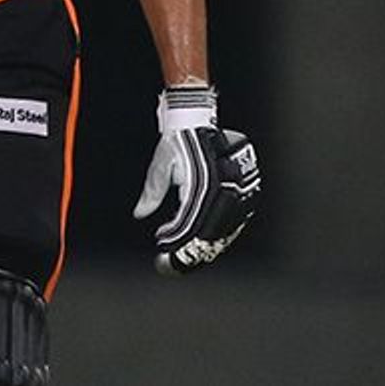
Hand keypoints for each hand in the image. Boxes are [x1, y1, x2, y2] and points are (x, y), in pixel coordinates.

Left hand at [133, 84, 261, 274]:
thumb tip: (139, 214)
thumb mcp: (159, 166)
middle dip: (189, 252)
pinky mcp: (245, 192)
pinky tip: (205, 244)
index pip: (188, 222)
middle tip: (171, 264)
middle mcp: (222, 189)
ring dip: (204, 248)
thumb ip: (151, 192)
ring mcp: (237, 191)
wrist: (197, 121)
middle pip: (208, 233)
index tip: (161, 248)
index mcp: (201, 183)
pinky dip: (217, 236)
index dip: (175, 239)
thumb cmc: (176, 142)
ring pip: (223, 232)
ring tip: (186, 258)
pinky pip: (233, 223)